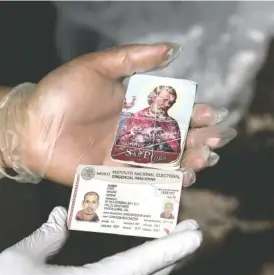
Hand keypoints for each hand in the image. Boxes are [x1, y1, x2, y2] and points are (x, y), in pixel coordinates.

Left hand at [2, 43, 236, 185]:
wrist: (33, 126)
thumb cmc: (61, 93)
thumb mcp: (97, 67)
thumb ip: (133, 58)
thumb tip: (173, 48)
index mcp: (133, 106)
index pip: (171, 111)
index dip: (194, 113)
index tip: (212, 114)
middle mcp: (134, 132)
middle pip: (174, 138)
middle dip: (198, 140)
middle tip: (216, 140)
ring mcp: (125, 155)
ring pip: (165, 161)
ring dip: (188, 161)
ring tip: (204, 160)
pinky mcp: (115, 173)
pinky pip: (145, 179)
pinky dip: (165, 180)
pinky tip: (183, 177)